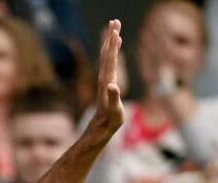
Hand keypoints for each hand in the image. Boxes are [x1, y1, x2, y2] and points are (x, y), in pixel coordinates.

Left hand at [86, 20, 124, 140]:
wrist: (101, 126)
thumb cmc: (110, 120)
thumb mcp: (115, 110)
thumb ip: (114, 97)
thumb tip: (113, 85)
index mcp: (107, 81)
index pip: (110, 59)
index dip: (114, 45)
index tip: (116, 30)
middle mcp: (104, 77)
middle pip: (107, 53)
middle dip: (111, 37)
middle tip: (115, 21)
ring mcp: (105, 78)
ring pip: (107, 55)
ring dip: (111, 41)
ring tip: (115, 27)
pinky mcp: (107, 81)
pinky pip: (110, 61)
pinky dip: (113, 50)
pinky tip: (117, 44)